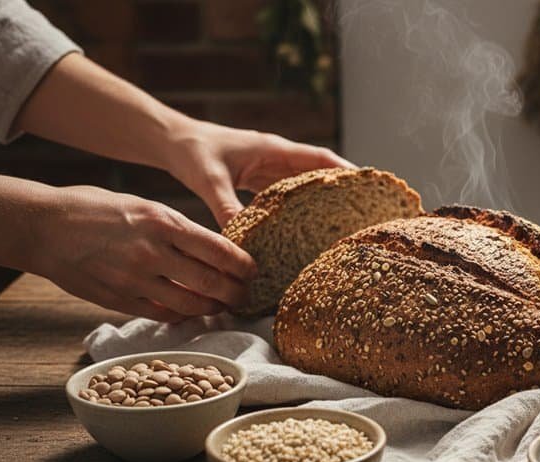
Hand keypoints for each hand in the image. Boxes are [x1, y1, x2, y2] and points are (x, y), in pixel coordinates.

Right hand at [28, 185, 257, 321]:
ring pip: (190, 305)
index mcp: (164, 222)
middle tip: (245, 296)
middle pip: (211, 282)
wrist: (44, 226)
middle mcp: (153, 253)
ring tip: (222, 306)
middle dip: (236, 293)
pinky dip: (181, 317)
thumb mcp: (145, 206)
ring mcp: (135, 280)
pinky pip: (162, 315)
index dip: (243, 265)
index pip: (219, 250)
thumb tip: (213, 250)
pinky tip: (191, 313)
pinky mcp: (118, 300)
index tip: (254, 271)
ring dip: (212, 309)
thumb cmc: (96, 209)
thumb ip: (178, 229)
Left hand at [165, 120, 355, 226]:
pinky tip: (308, 226)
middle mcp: (277, 156)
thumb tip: (240, 242)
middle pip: (319, 171)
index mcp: (274, 149)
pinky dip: (301, 206)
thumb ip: (226, 208)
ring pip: (306, 182)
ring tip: (345, 221)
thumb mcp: (209, 180)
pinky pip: (288, 192)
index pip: (319, 158)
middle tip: (366, 210)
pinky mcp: (259, 178)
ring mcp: (269, 167)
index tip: (368, 186)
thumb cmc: (191, 152)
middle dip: (343, 188)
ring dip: (324, 197)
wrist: (171, 141)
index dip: (345, 172)